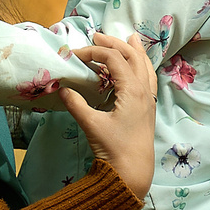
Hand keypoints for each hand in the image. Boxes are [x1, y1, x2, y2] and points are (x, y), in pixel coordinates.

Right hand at [63, 31, 156, 199]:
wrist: (133, 172)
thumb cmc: (113, 148)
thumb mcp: (91, 125)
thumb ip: (76, 104)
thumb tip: (61, 89)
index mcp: (132, 91)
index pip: (114, 60)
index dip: (94, 52)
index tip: (76, 55)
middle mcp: (144, 91)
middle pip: (132, 57)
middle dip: (115, 44)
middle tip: (98, 36)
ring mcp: (148, 100)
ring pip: (145, 66)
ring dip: (134, 51)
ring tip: (131, 38)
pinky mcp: (147, 109)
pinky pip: (148, 79)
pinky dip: (141, 67)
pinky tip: (138, 67)